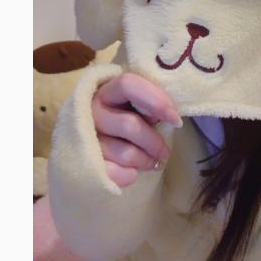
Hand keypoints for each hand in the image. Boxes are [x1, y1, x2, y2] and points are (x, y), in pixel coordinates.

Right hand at [92, 73, 181, 187]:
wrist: (86, 147)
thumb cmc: (120, 121)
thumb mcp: (132, 106)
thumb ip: (146, 105)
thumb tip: (171, 118)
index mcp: (106, 92)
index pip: (128, 85)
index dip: (156, 100)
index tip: (176, 120)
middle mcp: (91, 111)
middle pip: (129, 125)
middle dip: (154, 142)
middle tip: (165, 153)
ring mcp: (85, 138)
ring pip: (125, 154)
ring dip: (145, 161)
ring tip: (152, 163)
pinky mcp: (84, 163)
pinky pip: (115, 173)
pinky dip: (129, 175)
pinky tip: (133, 172)